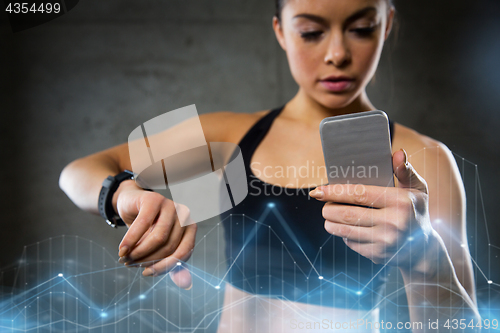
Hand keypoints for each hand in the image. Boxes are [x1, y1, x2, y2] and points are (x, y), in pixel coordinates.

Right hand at [115, 181, 196, 288]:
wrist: (130, 205)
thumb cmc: (147, 228)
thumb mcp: (160, 247)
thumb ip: (173, 264)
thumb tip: (186, 284)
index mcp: (190, 228)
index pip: (184, 253)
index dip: (165, 266)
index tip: (146, 273)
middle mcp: (184, 216)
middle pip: (170, 246)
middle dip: (148, 260)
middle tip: (130, 264)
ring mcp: (170, 205)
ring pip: (159, 237)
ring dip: (139, 252)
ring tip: (125, 258)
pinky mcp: (154, 199)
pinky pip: (143, 224)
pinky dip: (131, 240)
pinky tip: (122, 249)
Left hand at [309, 149, 433, 267]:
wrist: (424, 249)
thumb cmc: (415, 210)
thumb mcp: (417, 189)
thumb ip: (405, 171)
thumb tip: (397, 153)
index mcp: (401, 203)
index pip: (360, 194)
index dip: (335, 192)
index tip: (318, 191)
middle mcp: (393, 224)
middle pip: (347, 214)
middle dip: (328, 207)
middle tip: (322, 202)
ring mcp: (385, 242)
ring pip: (344, 230)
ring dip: (330, 221)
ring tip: (328, 214)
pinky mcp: (377, 256)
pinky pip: (350, 242)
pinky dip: (343, 234)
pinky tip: (345, 227)